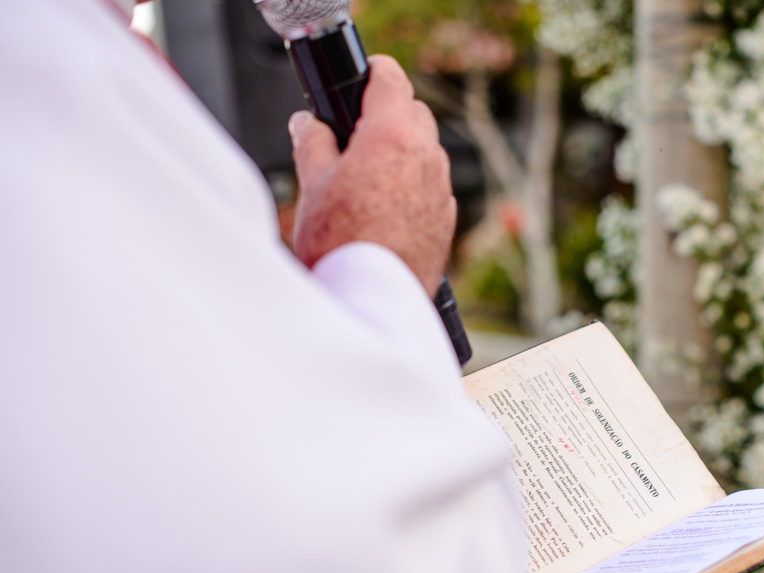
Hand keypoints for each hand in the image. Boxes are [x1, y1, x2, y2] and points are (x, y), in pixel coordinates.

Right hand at [289, 56, 456, 297]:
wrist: (373, 300)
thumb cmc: (341, 245)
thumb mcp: (312, 186)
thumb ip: (312, 143)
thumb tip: (307, 124)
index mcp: (392, 137)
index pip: (391, 79)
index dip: (374, 72)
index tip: (364, 76)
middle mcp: (427, 158)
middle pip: (414, 112)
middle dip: (388, 113)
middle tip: (355, 131)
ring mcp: (441, 190)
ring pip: (427, 151)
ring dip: (403, 151)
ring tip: (367, 174)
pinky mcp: (446, 220)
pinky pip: (433, 186)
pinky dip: (414, 185)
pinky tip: (386, 206)